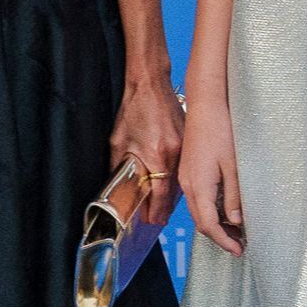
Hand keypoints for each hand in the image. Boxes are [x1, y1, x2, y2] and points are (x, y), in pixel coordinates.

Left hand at [111, 78, 182, 228]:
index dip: (156, 210)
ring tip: (162, 207)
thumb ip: (119, 165)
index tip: (153, 221)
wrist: (150, 85)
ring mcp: (184, 146)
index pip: (159, 193)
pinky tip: (170, 184)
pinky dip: (177, 178)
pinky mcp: (187, 140)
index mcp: (156, 154)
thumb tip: (118, 184)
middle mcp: (174, 153)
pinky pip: (184, 166)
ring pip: (180, 179)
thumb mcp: (118, 140)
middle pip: (172, 190)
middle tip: (158, 219)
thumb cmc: (134, 109)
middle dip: (164, 207)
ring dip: (171, 194)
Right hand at [178, 91, 245, 255]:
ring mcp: (186, 177)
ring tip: (236, 230)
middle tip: (240, 244)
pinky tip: (225, 208)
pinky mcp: (189, 171)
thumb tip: (236, 221)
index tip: (238, 250)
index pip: (208, 224)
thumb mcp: (234, 166)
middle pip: (200, 221)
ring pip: (198, 211)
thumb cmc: (221, 130)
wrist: (206, 105)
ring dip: (215, 224)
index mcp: (198, 185)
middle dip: (219, 236)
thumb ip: (234, 195)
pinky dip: (210, 210)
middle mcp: (188, 185)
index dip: (223, 241)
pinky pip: (197, 199)